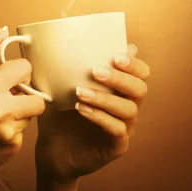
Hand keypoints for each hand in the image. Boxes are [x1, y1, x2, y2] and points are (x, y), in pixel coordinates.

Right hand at [0, 26, 45, 182]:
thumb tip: (1, 31)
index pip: (24, 68)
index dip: (17, 73)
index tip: (7, 79)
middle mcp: (0, 109)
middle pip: (36, 95)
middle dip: (23, 95)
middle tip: (4, 99)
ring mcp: (8, 130)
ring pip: (31, 113)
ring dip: (19, 113)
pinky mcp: (12, 147)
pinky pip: (23, 132)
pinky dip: (12, 131)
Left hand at [35, 44, 149, 181]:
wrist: (52, 150)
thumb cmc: (58, 114)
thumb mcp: (59, 88)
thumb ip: (65, 67)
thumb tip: (53, 40)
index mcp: (118, 90)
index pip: (140, 73)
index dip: (134, 63)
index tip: (116, 55)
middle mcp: (126, 107)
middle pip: (139, 88)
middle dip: (120, 77)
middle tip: (96, 71)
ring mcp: (124, 127)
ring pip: (129, 109)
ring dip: (105, 97)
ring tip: (80, 92)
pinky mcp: (117, 146)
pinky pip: (117, 129)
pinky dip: (100, 117)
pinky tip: (81, 110)